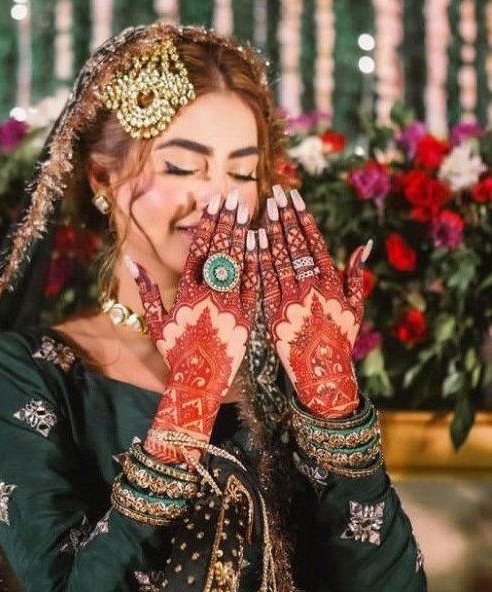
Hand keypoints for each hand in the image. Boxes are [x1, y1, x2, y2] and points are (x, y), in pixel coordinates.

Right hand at [127, 190, 257, 463]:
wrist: (199, 382)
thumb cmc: (174, 353)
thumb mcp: (154, 323)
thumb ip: (144, 290)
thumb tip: (129, 260)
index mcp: (186, 293)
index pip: (198, 250)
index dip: (207, 224)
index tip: (214, 201)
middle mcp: (208, 294)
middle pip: (220, 251)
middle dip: (226, 222)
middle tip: (234, 197)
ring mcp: (229, 303)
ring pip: (237, 263)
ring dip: (242, 234)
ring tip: (248, 210)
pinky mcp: (245, 315)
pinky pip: (252, 284)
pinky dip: (256, 261)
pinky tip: (261, 240)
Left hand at [258, 185, 371, 418]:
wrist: (321, 373)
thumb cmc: (340, 340)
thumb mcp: (355, 308)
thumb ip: (356, 275)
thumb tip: (364, 245)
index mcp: (331, 283)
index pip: (314, 242)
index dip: (303, 218)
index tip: (294, 197)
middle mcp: (311, 287)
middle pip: (294, 245)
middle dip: (284, 217)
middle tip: (274, 193)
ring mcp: (290, 299)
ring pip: (278, 258)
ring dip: (270, 230)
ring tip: (262, 208)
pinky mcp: (273, 311)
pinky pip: (264, 280)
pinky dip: (258, 258)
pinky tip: (252, 239)